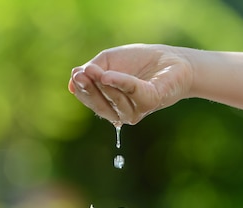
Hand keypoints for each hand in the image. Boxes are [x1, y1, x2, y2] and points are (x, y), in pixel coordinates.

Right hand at [69, 44, 192, 124]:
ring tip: (95, 70)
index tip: (77, 74)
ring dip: (103, 83)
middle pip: (100, 105)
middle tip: (81, 74)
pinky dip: (120, 82)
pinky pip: (132, 92)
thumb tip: (72, 85)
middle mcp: (123, 112)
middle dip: (89, 90)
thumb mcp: (108, 61)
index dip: (82, 89)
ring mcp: (137, 110)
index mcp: (110, 104)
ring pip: (114, 100)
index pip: (90, 100)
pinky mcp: (151, 101)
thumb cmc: (139, 61)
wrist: (171, 59)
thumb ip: (91, 71)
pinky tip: (108, 76)